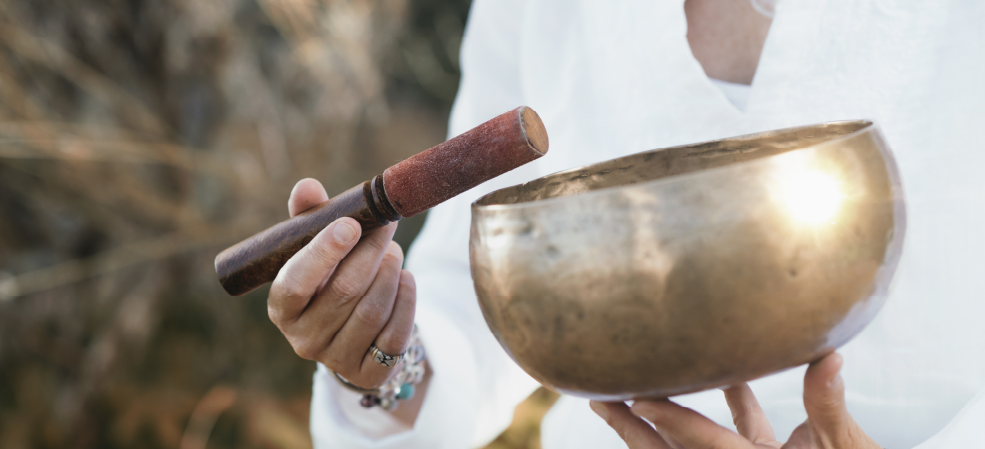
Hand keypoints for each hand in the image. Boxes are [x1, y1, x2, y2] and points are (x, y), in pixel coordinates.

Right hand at [267, 178, 416, 390]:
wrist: (351, 334)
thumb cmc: (329, 280)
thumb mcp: (314, 251)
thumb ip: (309, 218)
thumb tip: (306, 187)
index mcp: (282, 307)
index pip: (295, 282)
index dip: (323, 253)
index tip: (349, 224)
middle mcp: (303, 339)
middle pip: (344, 290)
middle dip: (370, 252)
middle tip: (387, 226)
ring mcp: (336, 359)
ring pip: (372, 310)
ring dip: (389, 273)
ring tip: (393, 252)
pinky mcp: (369, 373)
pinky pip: (395, 335)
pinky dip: (406, 301)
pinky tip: (406, 280)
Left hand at [590, 353, 880, 448]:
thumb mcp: (849, 447)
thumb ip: (830, 405)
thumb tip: (828, 355)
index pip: (706, 442)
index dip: (668, 420)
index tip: (631, 396)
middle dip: (634, 428)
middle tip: (598, 399)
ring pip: (696, 440)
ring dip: (662, 417)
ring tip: (629, 388)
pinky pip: (736, 429)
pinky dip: (729, 402)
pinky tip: (723, 370)